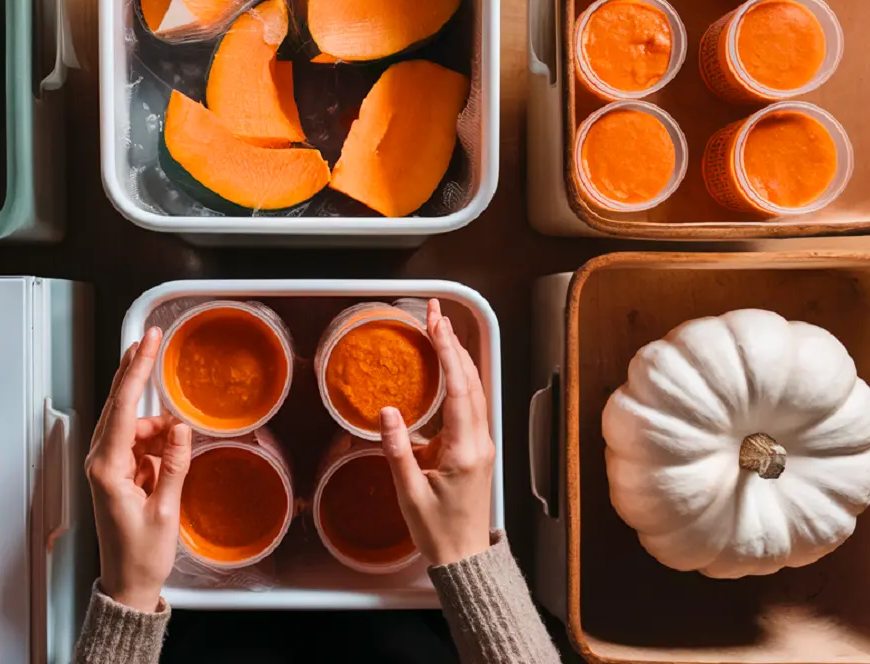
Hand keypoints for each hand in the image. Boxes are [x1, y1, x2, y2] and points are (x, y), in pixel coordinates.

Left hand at [84, 328, 191, 611]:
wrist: (127, 586)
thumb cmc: (141, 556)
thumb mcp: (166, 511)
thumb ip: (174, 464)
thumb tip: (180, 426)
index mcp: (107, 469)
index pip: (123, 408)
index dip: (136, 370)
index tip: (147, 342)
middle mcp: (100, 462)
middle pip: (119, 405)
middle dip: (136, 372)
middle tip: (152, 340)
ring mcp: (106, 466)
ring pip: (131, 424)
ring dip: (154, 421)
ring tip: (176, 439)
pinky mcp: (116, 473)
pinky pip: (137, 442)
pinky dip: (155, 439)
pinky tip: (170, 448)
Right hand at [380, 299, 494, 565]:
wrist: (465, 557)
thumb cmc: (437, 530)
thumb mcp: (409, 493)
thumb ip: (397, 451)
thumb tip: (387, 412)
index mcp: (465, 450)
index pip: (459, 390)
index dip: (448, 353)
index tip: (437, 325)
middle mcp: (479, 441)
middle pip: (471, 381)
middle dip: (454, 343)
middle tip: (435, 314)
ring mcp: (482, 444)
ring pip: (474, 390)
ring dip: (458, 357)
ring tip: (440, 329)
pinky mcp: (477, 448)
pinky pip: (471, 404)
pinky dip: (460, 379)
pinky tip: (448, 367)